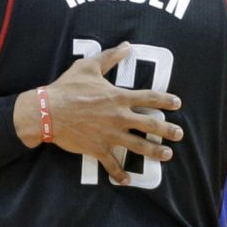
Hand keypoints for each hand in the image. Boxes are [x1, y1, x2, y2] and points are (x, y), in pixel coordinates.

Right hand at [13, 42, 183, 183]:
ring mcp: (110, 135)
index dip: (166, 100)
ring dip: (155, 152)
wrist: (47, 112)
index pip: (149, 98)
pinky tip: (127, 181)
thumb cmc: (67, 88)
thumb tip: (126, 46)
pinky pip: (112, 165)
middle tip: (179, 134)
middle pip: (151, 125)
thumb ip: (109, 57)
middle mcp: (119, 117)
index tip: (177, 104)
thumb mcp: (88, 66)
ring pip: (139, 146)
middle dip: (168, 130)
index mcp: (119, 97)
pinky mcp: (98, 149)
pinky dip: (119, 174)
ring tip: (167, 155)